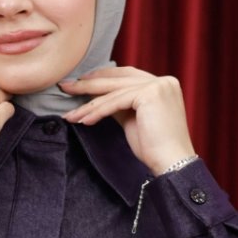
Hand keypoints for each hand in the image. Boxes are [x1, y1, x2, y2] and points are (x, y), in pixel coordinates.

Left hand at [59, 67, 196, 172]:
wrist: (171, 163)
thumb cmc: (154, 148)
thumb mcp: (133, 120)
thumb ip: (120, 104)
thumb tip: (98, 99)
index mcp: (163, 84)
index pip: (126, 75)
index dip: (102, 77)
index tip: (81, 82)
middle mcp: (163, 81)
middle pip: (118, 79)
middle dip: (89, 84)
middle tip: (66, 87)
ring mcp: (158, 86)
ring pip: (114, 92)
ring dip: (89, 104)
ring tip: (70, 114)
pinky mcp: (150, 95)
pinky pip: (116, 102)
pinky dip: (98, 111)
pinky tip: (83, 120)